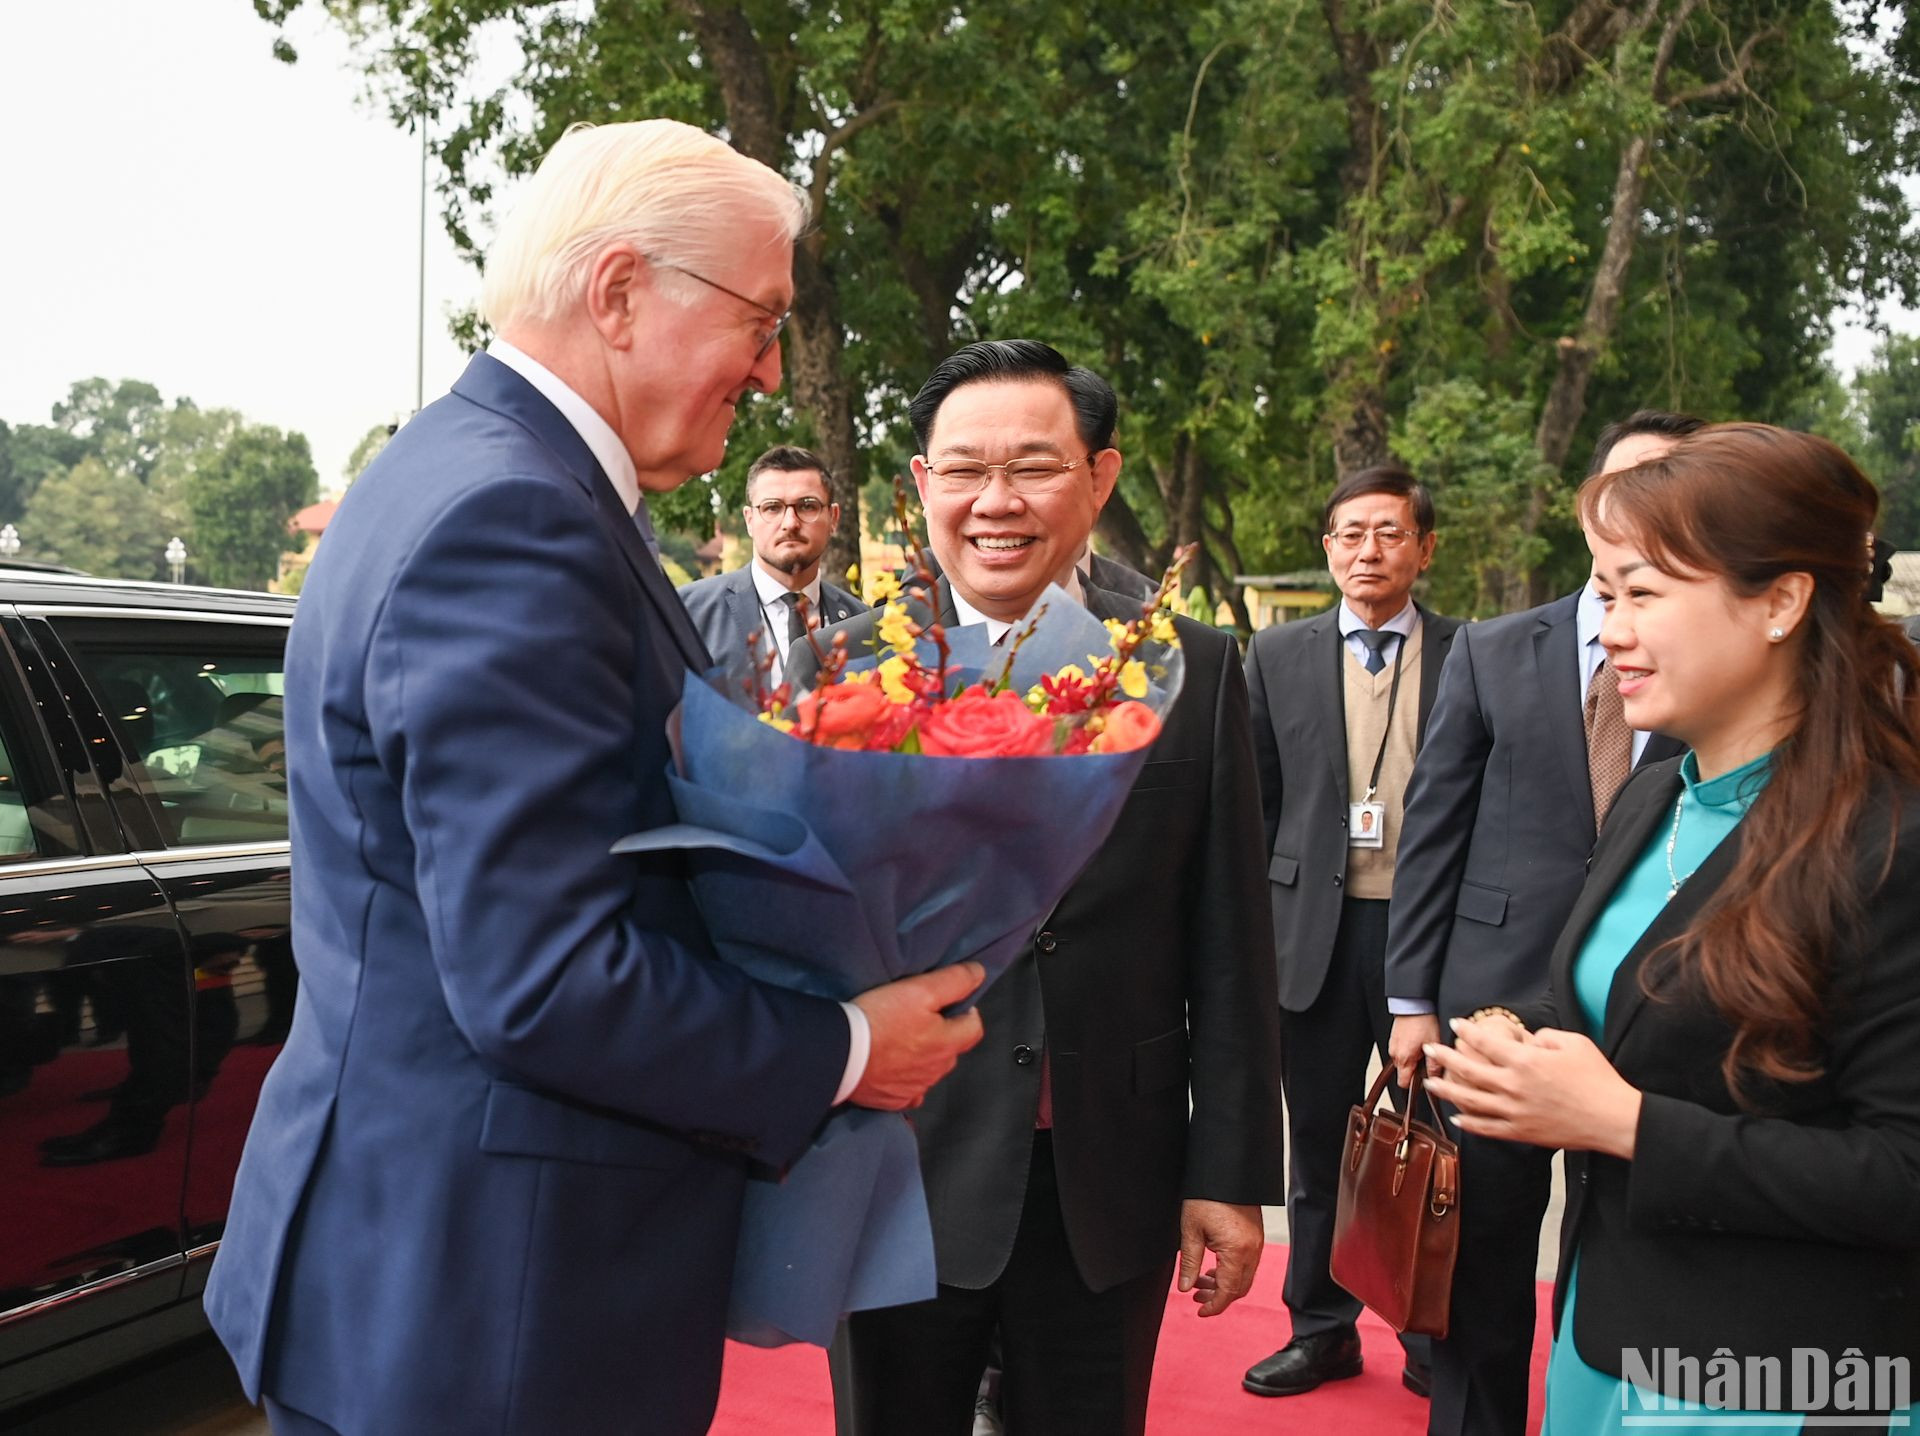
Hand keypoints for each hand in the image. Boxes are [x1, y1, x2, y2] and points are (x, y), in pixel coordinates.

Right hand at [848, 962, 985, 1110]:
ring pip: (931, 1070)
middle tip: (920, 1017)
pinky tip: (894, 1068)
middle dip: (944, 1034)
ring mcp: (915, 1088)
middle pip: (951, 1050)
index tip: (949, 1003)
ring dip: (924, 1056)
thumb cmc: (879, 1020)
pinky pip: (910, 1091)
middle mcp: (936, 1070)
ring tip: (902, 1039)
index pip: (974, 1029)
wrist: (840, 1055)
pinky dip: (907, 1079)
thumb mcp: (919, 990)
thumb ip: (954, 981)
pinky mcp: (894, 1100)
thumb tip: (979, 974)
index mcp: (946, 1044)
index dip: (967, 1013)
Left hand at [1177, 1200, 1264, 1316]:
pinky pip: (1247, 1264)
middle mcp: (1252, 1250)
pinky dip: (1231, 1272)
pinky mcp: (1256, 1236)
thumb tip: (1184, 1289)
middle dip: (1217, 1297)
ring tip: (1200, 1281)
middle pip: (1239, 1288)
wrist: (1226, 1169)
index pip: (1228, 1291)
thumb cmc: (1205, 1196)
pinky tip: (1213, 1268)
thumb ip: (1189, 1262)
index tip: (1199, 1311)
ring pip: (1244, 1277)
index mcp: (1237, 1251)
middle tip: (1195, 1295)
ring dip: (1224, 1284)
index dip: (1214, 1306)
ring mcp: (1257, 1243)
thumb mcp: (1191, 1230)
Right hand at [1389, 1014, 1440, 1088]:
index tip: (1425, 1081)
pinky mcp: (1393, 1039)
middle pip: (1403, 1073)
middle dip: (1415, 1072)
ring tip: (1424, 1050)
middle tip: (1428, 1062)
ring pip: (1402, 1062)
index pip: (1404, 1083)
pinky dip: (1409, 1051)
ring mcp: (1393, 1046)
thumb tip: (1438, 1080)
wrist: (1413, 1002)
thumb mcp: (1434, 1043)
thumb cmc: (1423, 1020)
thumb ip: (1434, 1065)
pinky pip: (1400, 1052)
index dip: (1415, 1086)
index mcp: (1404, 1058)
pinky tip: (1418, 1042)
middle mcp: (1395, 1054)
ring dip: (1412, 1061)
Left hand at [1423, 1017, 1641, 1157]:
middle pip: (1468, 1070)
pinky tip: (1456, 1117)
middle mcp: (1513, 1086)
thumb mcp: (1573, 1043)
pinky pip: (1486, 1128)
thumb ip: (1544, 1036)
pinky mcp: (1521, 1133)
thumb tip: (1527, 1040)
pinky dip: (1468, 1123)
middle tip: (1429, 1050)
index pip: (1486, 1042)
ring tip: (1430, 1082)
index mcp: (1525, 1061)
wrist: (1613, 1119)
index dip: (1467, 1031)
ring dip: (1446, 1090)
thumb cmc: (1598, 1078)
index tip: (1455, 1025)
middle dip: (1445, 1057)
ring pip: (1469, 1101)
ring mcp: (1514, 1112)